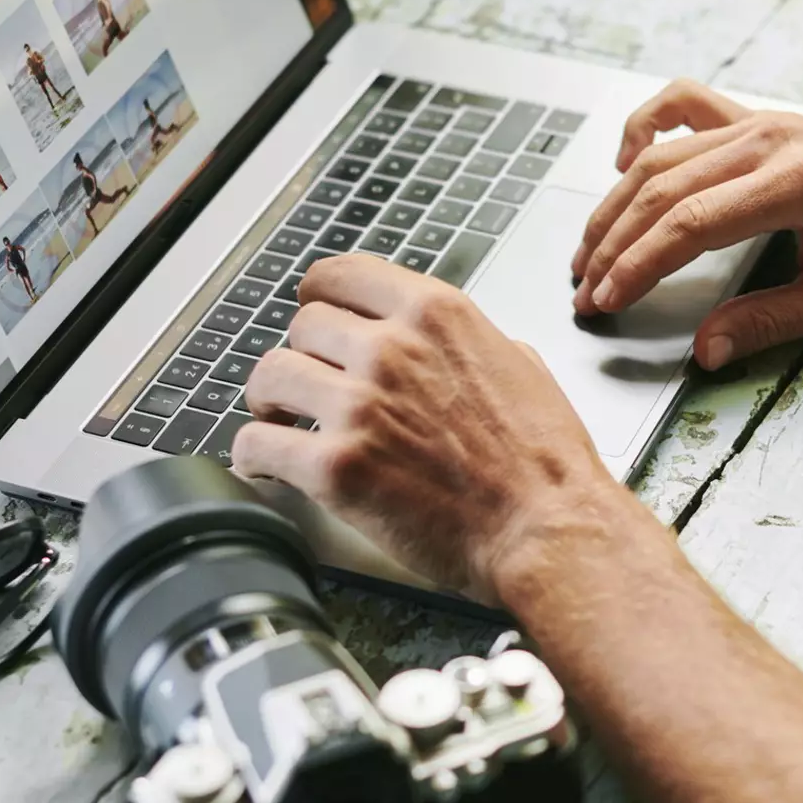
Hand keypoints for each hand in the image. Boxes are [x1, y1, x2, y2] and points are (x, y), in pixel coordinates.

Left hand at [232, 256, 632, 602]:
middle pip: (301, 324)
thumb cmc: (545, 462)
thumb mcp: (519, 365)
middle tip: (307, 385)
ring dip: (270, 401)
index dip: (318, 297)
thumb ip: (467, 341)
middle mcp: (390, 349)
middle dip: (303, 356)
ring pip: (269, 376)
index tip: (316, 315)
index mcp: (434, 314)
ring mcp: (358, 406)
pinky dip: (254, 456)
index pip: (339, 275)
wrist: (548, 528)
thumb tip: (444, 344)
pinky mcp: (336, 466)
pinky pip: (258, 445)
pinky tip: (267, 465)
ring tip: (281, 423)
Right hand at [572, 81, 802, 368]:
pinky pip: (684, 107)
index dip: (637, 266)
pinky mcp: (759, 119)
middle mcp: (769, 143)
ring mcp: (760, 123)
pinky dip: (645, 131)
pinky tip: (625, 167)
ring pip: (662, 156)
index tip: (606, 300)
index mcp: (794, 185)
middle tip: (585, 290)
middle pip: (662, 190)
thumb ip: (772, 321)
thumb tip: (707, 348)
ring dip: (616, 203)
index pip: (689, 226)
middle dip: (613, 244)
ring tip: (589, 249)